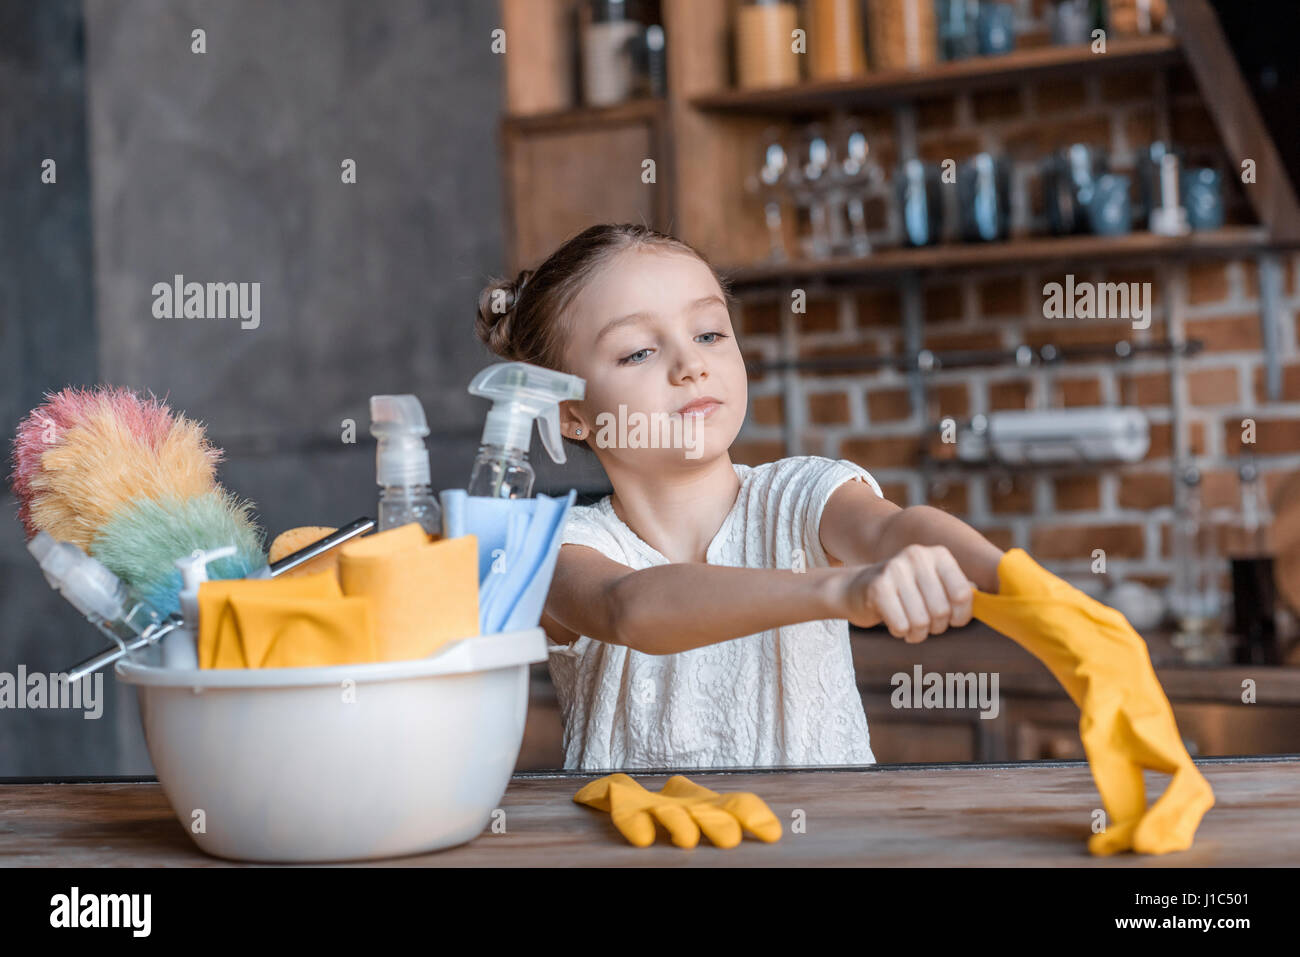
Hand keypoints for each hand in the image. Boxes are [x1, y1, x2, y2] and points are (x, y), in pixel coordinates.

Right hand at [837, 544, 974, 641]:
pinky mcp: (877, 586)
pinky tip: (893, 621)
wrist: (855, 589)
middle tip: (923, 623)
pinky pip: (902, 625)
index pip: (963, 595)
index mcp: (938, 554)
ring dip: (916, 633)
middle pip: (941, 612)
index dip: (960, 617)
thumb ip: (960, 589)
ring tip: (908, 624)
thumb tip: (994, 599)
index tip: (951, 620)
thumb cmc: (904, 593)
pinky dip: (900, 631)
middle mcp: (918, 556)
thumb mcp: (933, 584)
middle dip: (934, 627)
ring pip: (921, 622)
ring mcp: (895, 568)